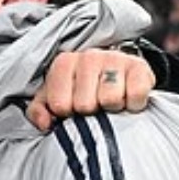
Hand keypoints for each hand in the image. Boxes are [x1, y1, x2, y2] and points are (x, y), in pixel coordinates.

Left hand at [27, 48, 155, 131]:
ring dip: (111, 108)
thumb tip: (44, 123)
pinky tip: (127, 99)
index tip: (71, 110)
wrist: (116, 76)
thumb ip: (39, 111)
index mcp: (64, 63)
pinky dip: (133, 104)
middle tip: (94, 106)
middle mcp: (89, 56)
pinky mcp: (139, 67)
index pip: (59, 104)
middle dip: (90, 112)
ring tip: (110, 102)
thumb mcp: (52, 100)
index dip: (66, 114)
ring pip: (110, 99)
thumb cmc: (79, 91)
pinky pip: (136, 95)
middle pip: (85, 104)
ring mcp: (115, 59)